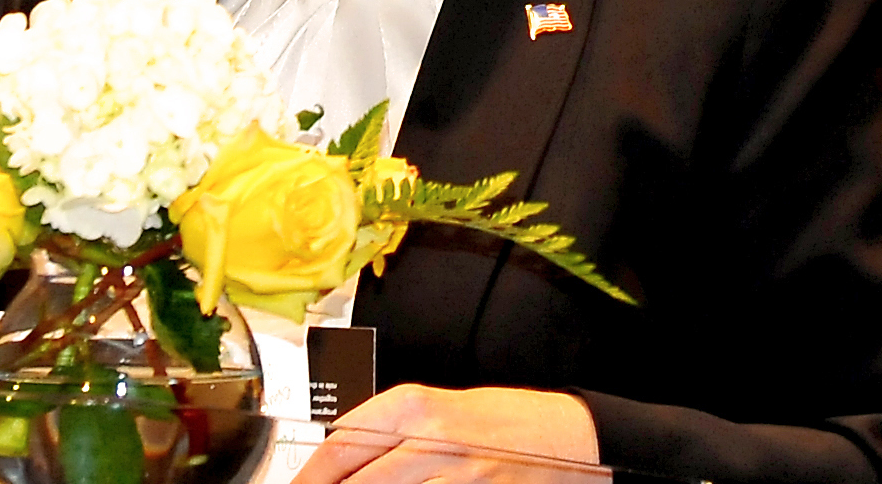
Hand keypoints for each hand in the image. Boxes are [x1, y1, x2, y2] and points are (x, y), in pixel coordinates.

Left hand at [296, 381, 600, 482]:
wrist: (569, 437)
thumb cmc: (505, 422)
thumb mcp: (443, 411)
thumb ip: (392, 430)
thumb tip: (340, 458)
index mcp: (417, 405)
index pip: (343, 442)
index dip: (311, 474)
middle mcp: (432, 438)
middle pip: (357, 477)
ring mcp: (455, 474)